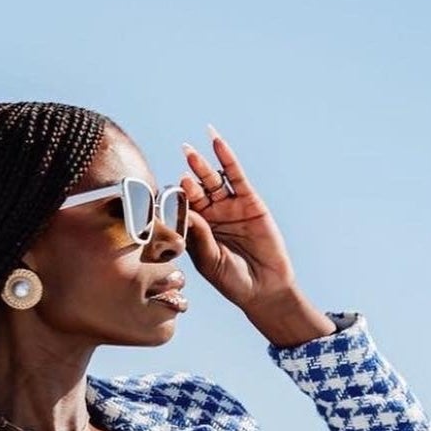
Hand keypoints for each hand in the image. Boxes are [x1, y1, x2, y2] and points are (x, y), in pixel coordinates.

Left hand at [178, 125, 298, 310]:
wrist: (264, 288)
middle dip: (187, 176)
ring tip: (190, 152)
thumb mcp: (211, 261)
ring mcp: (229, 207)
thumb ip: (200, 238)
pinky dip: (227, 159)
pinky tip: (217, 142)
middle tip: (178, 159)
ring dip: (202, 166)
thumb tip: (188, 214)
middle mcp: (211, 216)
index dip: (174, 198)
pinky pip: (236, 177)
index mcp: (196, 231)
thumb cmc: (232, 281)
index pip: (181, 209)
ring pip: (213, 181)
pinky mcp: (249, 202)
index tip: (166, 192)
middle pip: (196, 190)